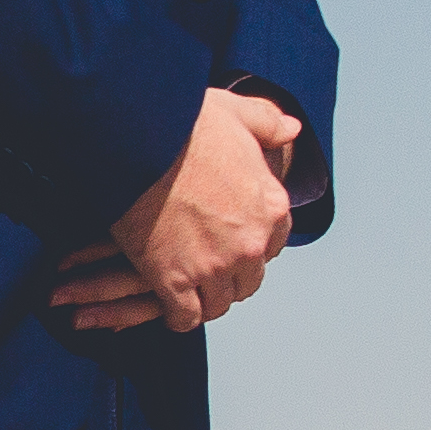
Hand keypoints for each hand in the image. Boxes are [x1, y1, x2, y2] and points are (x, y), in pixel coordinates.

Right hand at [51, 88, 303, 334]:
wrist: (138, 139)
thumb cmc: (184, 122)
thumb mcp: (236, 112)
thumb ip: (267, 123)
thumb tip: (292, 129)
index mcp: (270, 206)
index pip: (275, 243)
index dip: (252, 244)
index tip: (233, 242)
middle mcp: (250, 243)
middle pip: (250, 280)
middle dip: (232, 277)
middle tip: (208, 270)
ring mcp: (213, 265)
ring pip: (218, 303)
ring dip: (205, 299)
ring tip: (188, 293)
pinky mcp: (173, 280)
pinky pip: (185, 317)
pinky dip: (177, 316)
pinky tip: (167, 306)